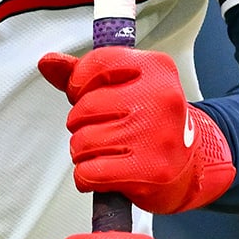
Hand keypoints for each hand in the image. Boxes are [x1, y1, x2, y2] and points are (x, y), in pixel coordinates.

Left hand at [39, 47, 234, 213]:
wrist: (190, 168)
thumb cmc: (152, 126)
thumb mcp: (125, 89)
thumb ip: (84, 75)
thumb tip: (48, 62)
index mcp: (156, 69)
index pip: (96, 64)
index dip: (79, 84)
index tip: (85, 94)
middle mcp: (160, 98)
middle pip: (85, 108)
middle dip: (82, 124)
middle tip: (104, 130)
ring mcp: (156, 136)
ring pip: (83, 142)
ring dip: (84, 153)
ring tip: (107, 152)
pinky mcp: (150, 170)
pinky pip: (89, 173)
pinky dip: (87, 177)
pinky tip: (105, 172)